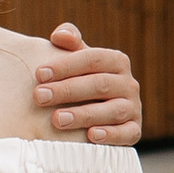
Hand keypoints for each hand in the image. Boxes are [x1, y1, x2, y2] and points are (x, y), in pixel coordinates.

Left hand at [33, 22, 141, 147]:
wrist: (99, 114)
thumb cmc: (81, 81)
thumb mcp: (76, 59)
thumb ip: (69, 42)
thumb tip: (60, 36)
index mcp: (116, 61)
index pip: (93, 58)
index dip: (66, 65)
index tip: (39, 74)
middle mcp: (129, 84)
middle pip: (99, 84)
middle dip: (67, 90)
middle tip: (39, 97)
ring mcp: (133, 108)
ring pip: (112, 110)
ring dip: (84, 115)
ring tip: (57, 120)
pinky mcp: (134, 131)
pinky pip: (127, 133)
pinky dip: (110, 135)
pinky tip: (90, 136)